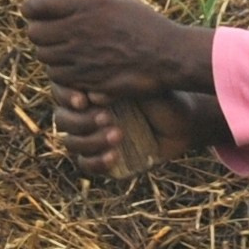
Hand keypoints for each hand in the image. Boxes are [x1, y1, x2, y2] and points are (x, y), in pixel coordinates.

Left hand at [23, 0, 215, 97]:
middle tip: (52, 34)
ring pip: (44, 58)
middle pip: (34, 34)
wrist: (168, 57)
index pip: (36, 4)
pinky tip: (76, 69)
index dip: (31, 7)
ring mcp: (80, 58)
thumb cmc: (149, 26)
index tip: (36, 10)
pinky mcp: (86, 79)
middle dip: (40, 34)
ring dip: (51, 55)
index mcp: (85, 6)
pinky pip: (59, 78)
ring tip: (66, 52)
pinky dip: (63, 74)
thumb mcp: (125, 1)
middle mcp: (78, 31)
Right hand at [50, 86, 226, 175]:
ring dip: (90, 141)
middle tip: (107, 117)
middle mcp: (87, 112)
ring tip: (119, 135)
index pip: (61, 90)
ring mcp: (93, 137)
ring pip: (70, 142)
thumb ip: (119, 85)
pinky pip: (85, 164)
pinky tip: (114, 156)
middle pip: (62, 118)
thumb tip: (93, 94)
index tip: (84, 99)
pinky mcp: (103, 158)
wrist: (187, 122)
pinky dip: (96, 162)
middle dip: (80, 120)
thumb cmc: (165, 96)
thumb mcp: (144, 83)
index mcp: (89, 88)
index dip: (65, 95)